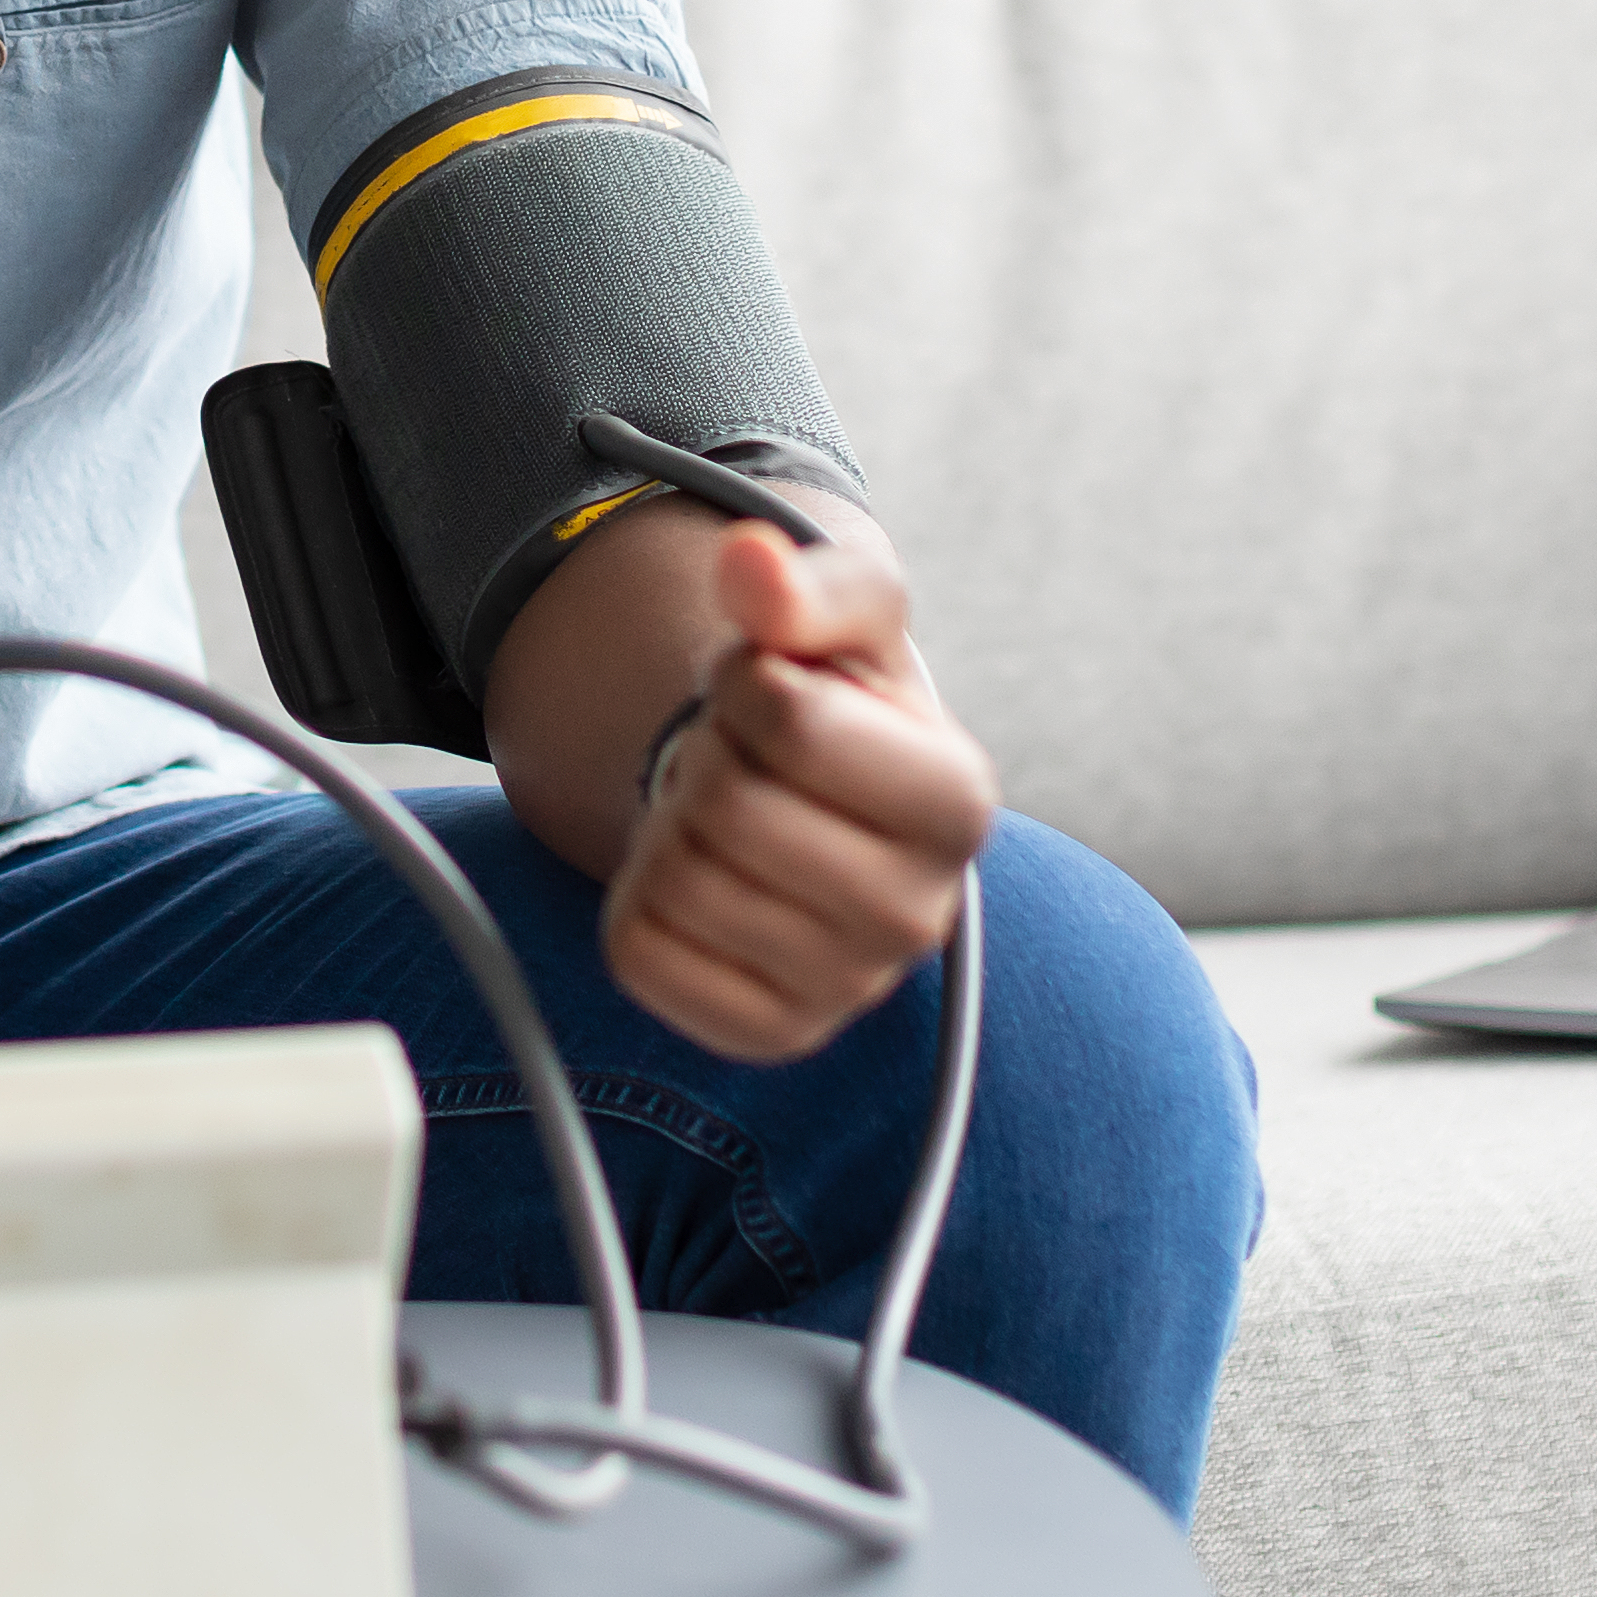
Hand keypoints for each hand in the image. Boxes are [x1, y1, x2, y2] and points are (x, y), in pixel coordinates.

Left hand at [494, 502, 998, 1065]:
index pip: (791, 722)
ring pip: (677, 882)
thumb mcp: (843, 622)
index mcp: (958, 804)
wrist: (811, 807)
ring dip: (673, 822)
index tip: (765, 690)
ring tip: (726, 817)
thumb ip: (804, 584)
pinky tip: (700, 880)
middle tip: (741, 758)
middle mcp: (919, 916)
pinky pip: (638, 957)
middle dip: (708, 753)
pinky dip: (639, 900)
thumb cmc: (838, 706)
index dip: (745, 681)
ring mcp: (844, 991)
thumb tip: (750, 560)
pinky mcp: (766, 1036)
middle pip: (727, 806)